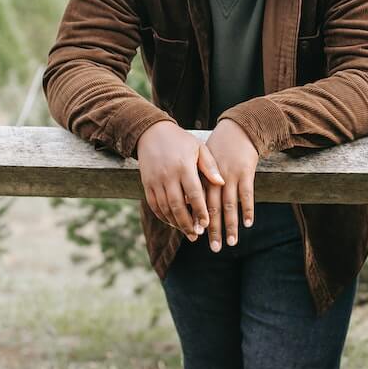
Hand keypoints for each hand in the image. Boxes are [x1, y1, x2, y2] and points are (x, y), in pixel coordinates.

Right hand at [135, 120, 223, 241]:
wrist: (152, 133)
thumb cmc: (181, 141)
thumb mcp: (199, 147)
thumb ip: (210, 166)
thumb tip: (221, 183)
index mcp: (184, 166)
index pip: (194, 193)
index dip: (200, 211)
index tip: (207, 224)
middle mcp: (168, 175)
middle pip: (177, 205)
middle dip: (187, 223)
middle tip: (197, 235)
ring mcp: (155, 181)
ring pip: (165, 208)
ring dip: (176, 223)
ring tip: (188, 233)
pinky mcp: (146, 184)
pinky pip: (154, 205)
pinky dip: (163, 216)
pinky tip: (173, 223)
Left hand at [203, 118, 260, 251]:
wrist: (239, 129)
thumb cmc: (220, 147)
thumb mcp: (204, 160)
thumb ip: (199, 180)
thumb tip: (189, 202)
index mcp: (203, 176)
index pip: (198, 203)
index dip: (198, 220)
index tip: (197, 235)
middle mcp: (215, 178)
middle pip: (213, 209)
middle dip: (214, 230)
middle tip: (214, 248)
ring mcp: (231, 176)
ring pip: (230, 206)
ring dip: (231, 226)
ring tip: (232, 242)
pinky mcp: (246, 173)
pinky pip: (247, 195)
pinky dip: (247, 210)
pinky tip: (248, 223)